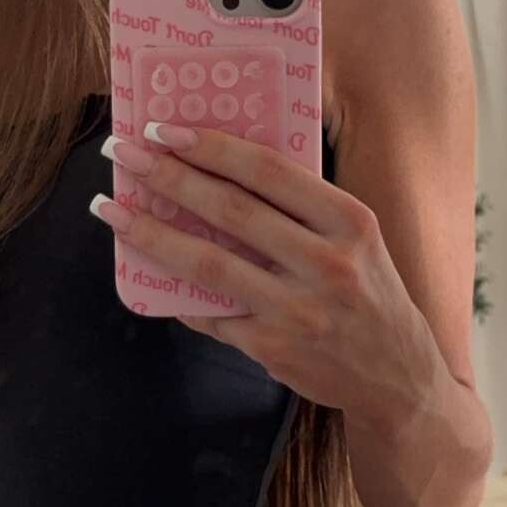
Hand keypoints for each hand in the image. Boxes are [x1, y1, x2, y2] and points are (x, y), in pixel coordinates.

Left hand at [93, 122, 439, 421]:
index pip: (269, 171)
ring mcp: (297, 311)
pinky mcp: (272, 349)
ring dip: (149, 233)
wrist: (397, 377)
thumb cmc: (368, 292)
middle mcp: (327, 264)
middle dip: (167, 178)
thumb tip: (217, 166)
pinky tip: (144, 269)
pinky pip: (209, 312)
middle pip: (230, 212)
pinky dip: (173, 291)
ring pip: (207, 264)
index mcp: (349, 221)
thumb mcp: (356, 238)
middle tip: (122, 154)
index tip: (165, 129)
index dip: (211, 147)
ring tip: (110, 210)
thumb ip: (302, 207)